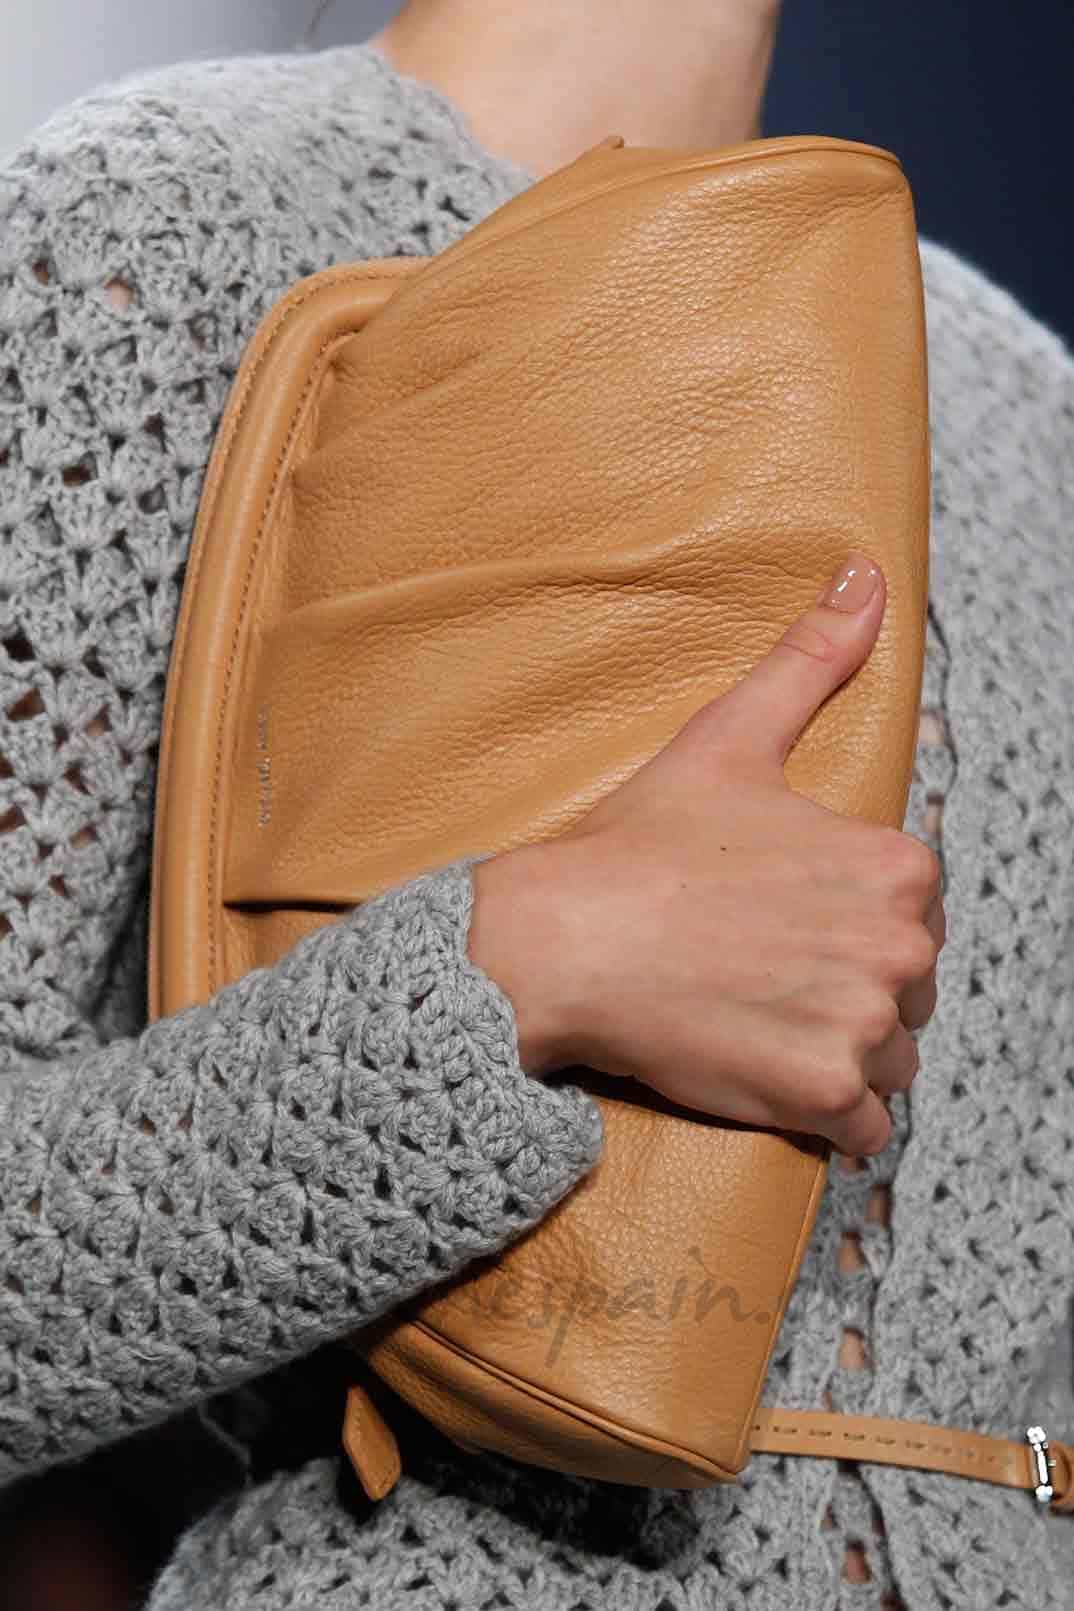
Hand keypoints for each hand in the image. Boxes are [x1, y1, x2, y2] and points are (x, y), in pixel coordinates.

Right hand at [468, 552, 945, 1156]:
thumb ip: (813, 660)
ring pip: (888, 1061)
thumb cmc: (640, 845)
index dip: (843, 918)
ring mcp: (863, 1027)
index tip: (778, 918)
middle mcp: (900, 947)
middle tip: (758, 970)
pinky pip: (863, 1129)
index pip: (911, 914)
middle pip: (905, 991)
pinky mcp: (821, 1096)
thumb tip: (866, 574)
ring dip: (837, 1053)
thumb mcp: (732, 739)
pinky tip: (764, 1073)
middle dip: (847, 989)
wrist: (561, 942)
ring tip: (755, 1019)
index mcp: (895, 865)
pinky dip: (825, 1117)